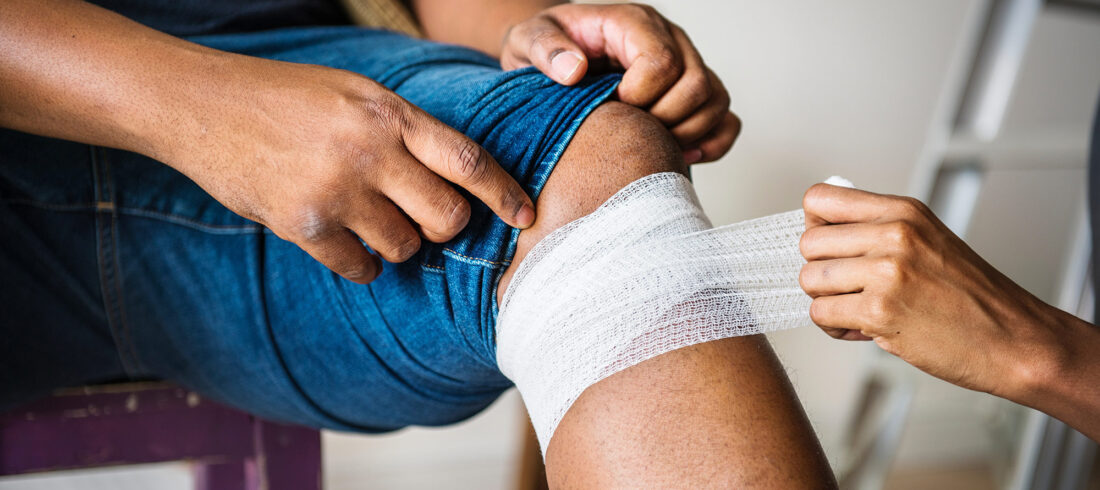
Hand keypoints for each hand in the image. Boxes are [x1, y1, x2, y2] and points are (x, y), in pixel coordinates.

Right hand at [156, 56, 534, 283]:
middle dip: (446, 227)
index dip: (505, 195)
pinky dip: (361, 263)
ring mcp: (336, 190)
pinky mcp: (303, 225)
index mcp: (391, 113)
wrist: (204, 106)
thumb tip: (462, 186)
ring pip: (406, 248)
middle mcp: (370, 152)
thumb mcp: (359, 94)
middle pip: (448, 217)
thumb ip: (409, 133)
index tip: (525, 217)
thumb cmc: (290, 98)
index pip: (469, 162)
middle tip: (427, 219)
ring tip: (368, 217)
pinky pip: (362, 269)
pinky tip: (342, 237)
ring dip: (398, 243)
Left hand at [500, 3, 739, 163]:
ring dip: (687, 133)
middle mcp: (671, 40)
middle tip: (630, 129)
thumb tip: (573, 70)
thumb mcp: (529, 40)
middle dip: (663, 119)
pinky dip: (712, 143)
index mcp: (633, 24)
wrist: (556, 57)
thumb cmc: (545, 49)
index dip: (639, 95)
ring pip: (716, 102)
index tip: (612, 106)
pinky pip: (726, 120)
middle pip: (696, 85)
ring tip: (649, 144)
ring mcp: (688, 66)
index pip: (662, 62)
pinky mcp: (695, 95)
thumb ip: (546, 49)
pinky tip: (679, 154)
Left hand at [797, 183, 1074, 400]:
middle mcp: (894, 234)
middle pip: (808, 242)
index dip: (814, 226)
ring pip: (809, 279)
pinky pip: (821, 314)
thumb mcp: (928, 239)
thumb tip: (818, 230)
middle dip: (820, 271)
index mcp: (903, 211)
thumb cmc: (970, 296)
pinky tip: (864, 330)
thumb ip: (878, 229)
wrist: (1014, 339)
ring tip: (857, 312)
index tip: (831, 248)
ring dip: (826, 302)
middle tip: (847, 289)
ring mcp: (887, 272)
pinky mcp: (880, 311)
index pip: (820, 199)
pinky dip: (835, 328)